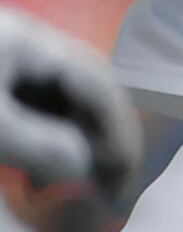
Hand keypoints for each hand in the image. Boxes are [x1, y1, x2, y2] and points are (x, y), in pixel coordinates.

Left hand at [0, 9, 141, 191]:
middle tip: (107, 190)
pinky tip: (35, 174)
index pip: (102, 87)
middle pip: (88, 92)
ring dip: (74, 145)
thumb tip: (89, 167)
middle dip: (103, 141)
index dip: (122, 138)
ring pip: (62, 102)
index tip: (120, 187)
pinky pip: (34, 107)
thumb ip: (44, 148)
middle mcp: (27, 42)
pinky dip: (45, 139)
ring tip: (67, 187)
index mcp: (32, 42)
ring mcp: (9, 58)